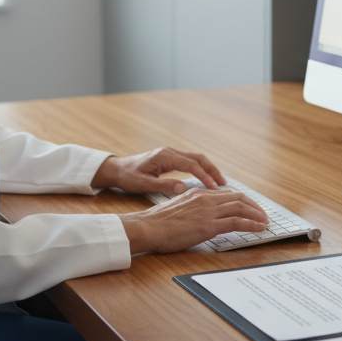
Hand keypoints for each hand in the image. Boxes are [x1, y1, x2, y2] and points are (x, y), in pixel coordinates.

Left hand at [91, 147, 226, 195]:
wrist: (117, 169)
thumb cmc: (128, 177)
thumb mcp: (144, 184)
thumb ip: (164, 186)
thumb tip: (184, 188)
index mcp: (165, 157)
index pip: (191, 165)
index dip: (205, 176)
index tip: (215, 188)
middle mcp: (170, 152)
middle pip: (198, 158)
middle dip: (212, 170)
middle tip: (224, 184)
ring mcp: (170, 153)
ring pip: (196, 158)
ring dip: (208, 168)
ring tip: (219, 182)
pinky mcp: (169, 157)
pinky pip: (190, 161)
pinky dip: (201, 168)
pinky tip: (206, 179)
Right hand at [121, 188, 267, 253]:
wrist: (147, 228)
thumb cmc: (157, 223)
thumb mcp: (177, 209)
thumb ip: (192, 209)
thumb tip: (200, 217)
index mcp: (197, 193)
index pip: (226, 194)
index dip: (242, 201)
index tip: (250, 207)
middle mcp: (205, 198)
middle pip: (238, 198)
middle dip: (253, 206)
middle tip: (262, 215)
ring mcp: (208, 211)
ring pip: (240, 208)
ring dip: (256, 215)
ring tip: (265, 222)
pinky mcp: (209, 225)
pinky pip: (236, 222)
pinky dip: (251, 224)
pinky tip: (259, 228)